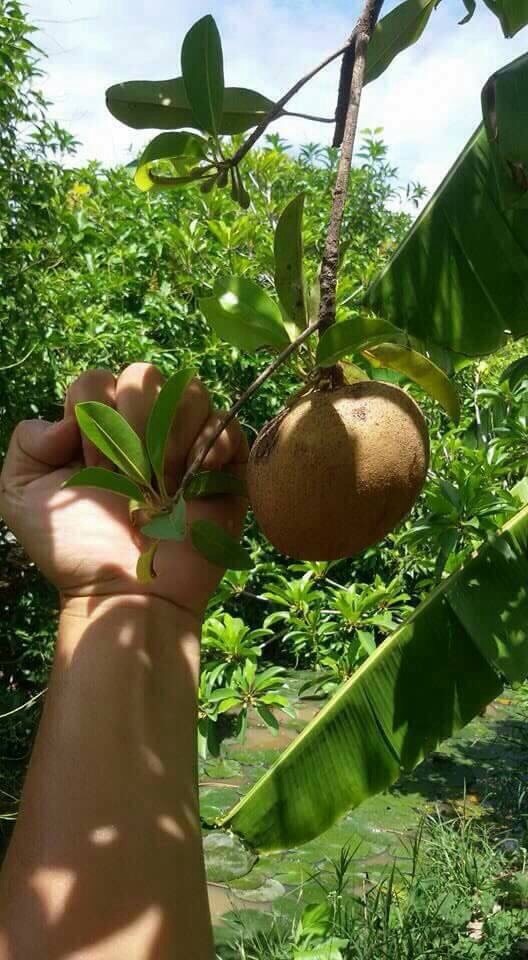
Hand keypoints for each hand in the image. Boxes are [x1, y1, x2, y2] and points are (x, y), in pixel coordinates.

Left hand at [0, 363, 247, 618]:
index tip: (91, 467)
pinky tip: (193, 478)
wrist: (126, 594)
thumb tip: (69, 420)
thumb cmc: (76, 550)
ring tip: (164, 481)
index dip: (92, 417)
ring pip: (190, 391)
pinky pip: (227, 423)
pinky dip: (213, 442)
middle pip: (146, 374)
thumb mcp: (22, 497)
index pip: (96, 380)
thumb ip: (27, 443)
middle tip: (130, 475)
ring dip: (172, 434)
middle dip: (133, 421)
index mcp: (98, 427)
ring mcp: (186, 443)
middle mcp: (143, 426)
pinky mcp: (224, 465)